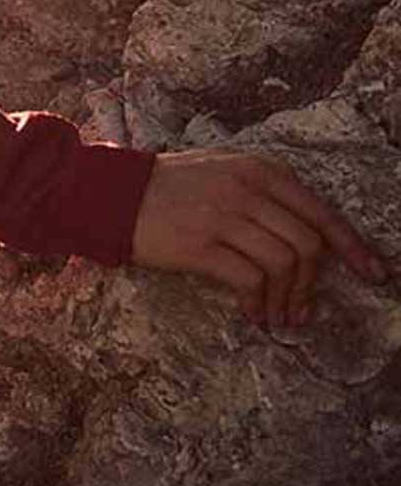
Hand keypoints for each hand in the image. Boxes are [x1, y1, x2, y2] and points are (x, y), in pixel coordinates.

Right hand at [131, 148, 386, 328]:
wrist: (111, 194)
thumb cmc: (169, 187)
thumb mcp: (223, 172)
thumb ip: (265, 194)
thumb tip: (312, 240)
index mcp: (257, 169)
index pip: (320, 212)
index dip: (353, 247)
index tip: (374, 275)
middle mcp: (245, 189)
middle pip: (308, 244)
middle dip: (313, 285)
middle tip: (303, 309)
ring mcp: (223, 216)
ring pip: (284, 264)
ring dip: (288, 299)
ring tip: (279, 317)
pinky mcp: (200, 245)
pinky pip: (250, 281)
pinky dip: (259, 304)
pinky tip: (252, 314)